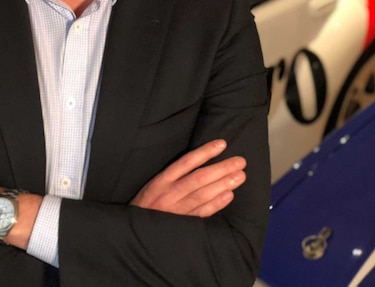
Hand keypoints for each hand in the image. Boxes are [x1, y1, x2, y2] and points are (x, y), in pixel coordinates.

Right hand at [131, 139, 245, 217]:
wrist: (133, 231)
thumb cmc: (146, 204)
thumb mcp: (153, 185)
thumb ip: (172, 176)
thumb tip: (199, 162)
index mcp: (160, 181)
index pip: (185, 162)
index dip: (204, 152)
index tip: (222, 144)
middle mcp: (169, 194)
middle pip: (199, 178)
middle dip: (221, 169)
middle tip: (240, 162)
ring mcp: (176, 210)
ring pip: (202, 194)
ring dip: (223, 184)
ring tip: (240, 176)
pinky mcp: (182, 224)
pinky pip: (201, 213)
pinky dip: (216, 204)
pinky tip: (229, 196)